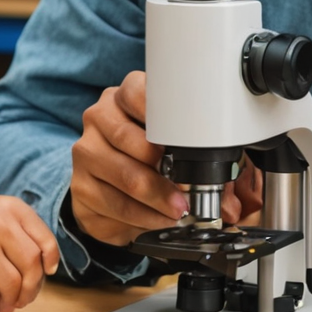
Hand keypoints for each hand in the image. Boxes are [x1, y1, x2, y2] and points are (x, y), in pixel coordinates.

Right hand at [0, 197, 59, 311]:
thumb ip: (5, 238)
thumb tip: (31, 283)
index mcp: (4, 208)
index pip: (44, 241)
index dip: (49, 262)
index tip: (46, 272)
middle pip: (33, 270)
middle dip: (30, 291)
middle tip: (19, 300)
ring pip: (12, 290)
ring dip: (6, 303)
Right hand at [68, 71, 263, 247]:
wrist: (111, 185)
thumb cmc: (149, 159)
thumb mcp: (175, 150)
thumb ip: (203, 165)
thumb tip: (231, 204)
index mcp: (123, 98)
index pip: (135, 91)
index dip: (159, 112)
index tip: (178, 136)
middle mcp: (99, 119)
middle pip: (127, 138)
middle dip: (162, 170)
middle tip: (186, 191)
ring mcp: (86, 152)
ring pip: (121, 174)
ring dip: (154, 198)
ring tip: (176, 210)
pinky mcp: (80, 186)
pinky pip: (111, 204)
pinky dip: (140, 217)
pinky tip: (157, 219)